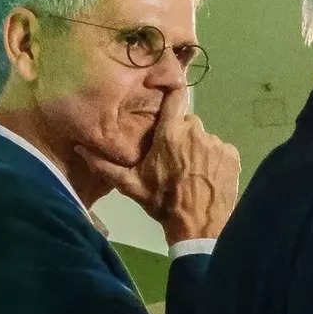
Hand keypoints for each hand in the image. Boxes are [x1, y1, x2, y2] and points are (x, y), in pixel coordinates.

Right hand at [76, 87, 239, 243]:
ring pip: (204, 138)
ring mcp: (217, 143)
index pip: (175, 98)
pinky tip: (207, 176)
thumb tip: (80, 148)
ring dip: (198, 149)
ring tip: (192, 171)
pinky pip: (221, 150)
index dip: (172, 90)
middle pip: (187, 123)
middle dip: (180, 134)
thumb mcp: (131, 186)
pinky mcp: (232, 154)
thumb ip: (105, 165)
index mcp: (170, 134)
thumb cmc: (163, 203)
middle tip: (174, 157)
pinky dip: (215, 159)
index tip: (167, 88)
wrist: (199, 225)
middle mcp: (196, 132)